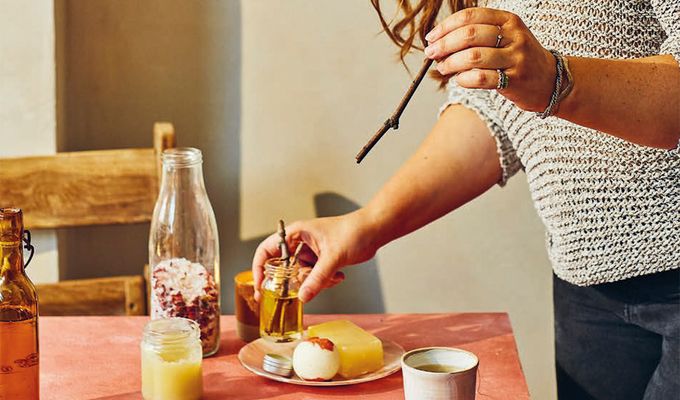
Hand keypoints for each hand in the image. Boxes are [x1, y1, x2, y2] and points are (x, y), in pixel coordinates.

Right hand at [251, 210, 378, 302]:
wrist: (374, 231)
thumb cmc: (353, 231)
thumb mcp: (333, 257)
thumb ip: (317, 278)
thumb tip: (303, 297)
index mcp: (295, 234)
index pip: (266, 250)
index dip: (259, 268)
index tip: (261, 287)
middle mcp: (300, 243)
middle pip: (285, 269)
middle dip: (298, 281)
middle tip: (307, 287)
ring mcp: (310, 253)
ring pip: (302, 277)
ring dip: (316, 282)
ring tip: (333, 276)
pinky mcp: (321, 261)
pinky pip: (315, 278)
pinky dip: (325, 281)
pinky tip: (339, 275)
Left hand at [424, 7, 555, 111]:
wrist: (550, 81)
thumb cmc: (518, 58)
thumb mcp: (505, 37)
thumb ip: (477, 36)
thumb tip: (439, 43)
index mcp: (508, 20)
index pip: (471, 17)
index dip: (446, 27)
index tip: (431, 38)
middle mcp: (514, 35)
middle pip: (469, 35)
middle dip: (444, 45)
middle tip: (431, 53)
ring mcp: (516, 57)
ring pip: (474, 56)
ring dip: (451, 63)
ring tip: (442, 68)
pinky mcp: (515, 79)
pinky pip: (482, 78)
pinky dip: (465, 79)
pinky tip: (459, 79)